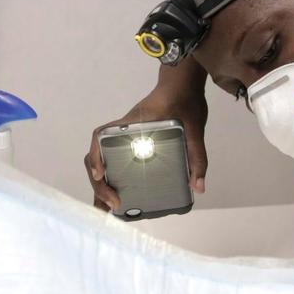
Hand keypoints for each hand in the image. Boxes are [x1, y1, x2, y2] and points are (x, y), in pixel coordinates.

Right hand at [84, 85, 208, 211]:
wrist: (183, 84)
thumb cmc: (185, 100)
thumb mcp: (195, 129)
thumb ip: (197, 157)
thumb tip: (198, 187)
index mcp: (133, 125)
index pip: (101, 137)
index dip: (96, 156)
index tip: (101, 174)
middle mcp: (123, 132)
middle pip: (96, 155)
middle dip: (99, 184)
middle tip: (114, 204)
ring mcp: (125, 137)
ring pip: (102, 161)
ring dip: (101, 184)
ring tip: (107, 209)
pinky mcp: (131, 142)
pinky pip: (114, 160)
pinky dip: (110, 179)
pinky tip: (117, 196)